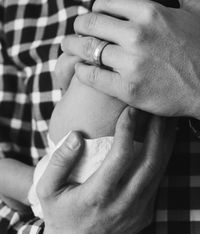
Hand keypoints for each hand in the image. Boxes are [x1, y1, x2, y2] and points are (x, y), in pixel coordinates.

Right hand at [37, 107, 175, 233]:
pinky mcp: (145, 213)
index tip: (130, 111)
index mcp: (97, 196)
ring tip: (163, 121)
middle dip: (155, 132)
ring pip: (158, 171)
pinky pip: (158, 181)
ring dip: (163, 143)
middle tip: (155, 110)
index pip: (120, 157)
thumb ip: (59, 161)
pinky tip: (160, 142)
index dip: (127, 130)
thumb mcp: (47, 190)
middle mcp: (123, 204)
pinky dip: (161, 158)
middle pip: (149, 162)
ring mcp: (138, 210)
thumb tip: (76, 136)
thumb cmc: (60, 212)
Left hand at [60, 0, 199, 118]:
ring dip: (73, 47)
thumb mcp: (197, 12)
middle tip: (75, 32)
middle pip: (91, 23)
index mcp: (150, 14)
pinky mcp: (127, 89)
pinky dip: (80, 71)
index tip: (94, 16)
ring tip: (69, 48)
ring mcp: (131, 64)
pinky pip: (91, 76)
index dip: (95, 8)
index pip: (106, 3)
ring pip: (87, 49)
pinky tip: (79, 69)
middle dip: (79, 26)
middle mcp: (137, 36)